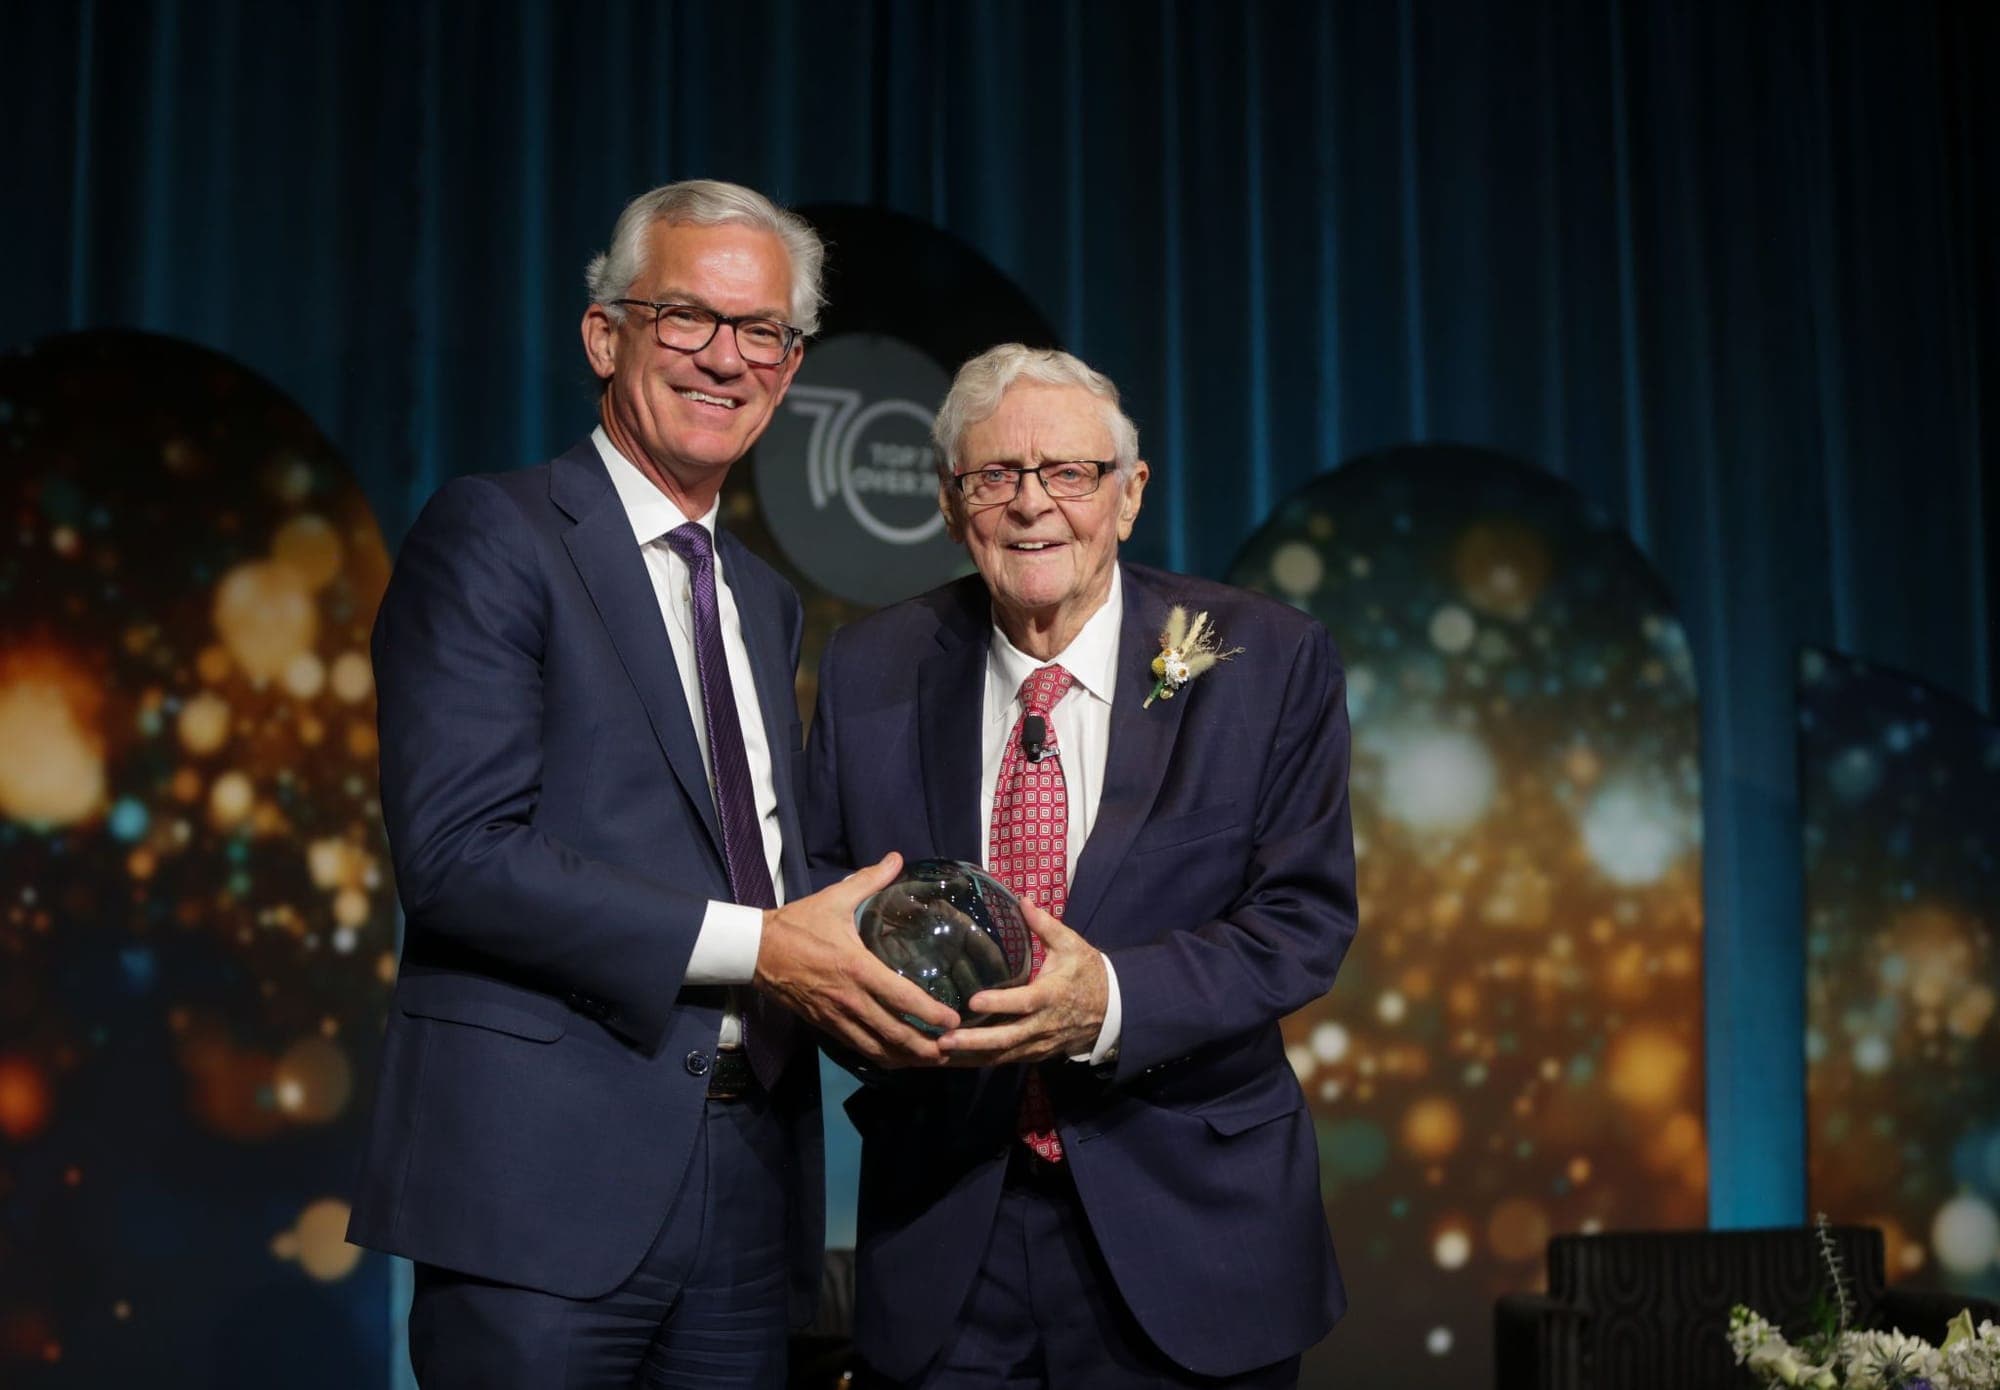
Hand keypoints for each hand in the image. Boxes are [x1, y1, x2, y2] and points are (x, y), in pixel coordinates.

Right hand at [754, 852, 958, 1066]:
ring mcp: (836, 1017)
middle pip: (894, 1035)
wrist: (755, 951)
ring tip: (933, 1061)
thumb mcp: (835, 899)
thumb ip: (870, 880)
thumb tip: (897, 858)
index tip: (954, 1021)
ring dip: (907, 1059)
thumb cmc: (798, 924)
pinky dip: (882, 1057)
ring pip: (877, 1049)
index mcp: (857, 968)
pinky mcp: (825, 1026)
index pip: (902, 998)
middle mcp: (850, 999)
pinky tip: (899, 1057)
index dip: (930, 1013)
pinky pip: (859, 1049)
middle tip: (954, 1051)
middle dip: (926, 1049)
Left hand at [935, 900, 1106, 1066]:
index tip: (973, 1002)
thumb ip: (1046, 925)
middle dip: (976, 1041)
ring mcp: (1040, 1043)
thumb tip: (1022, 900)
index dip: (1000, 1003)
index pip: (1024, 1002)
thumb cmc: (1087, 972)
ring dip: (972, 1057)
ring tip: (940, 1053)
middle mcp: (1044, 1024)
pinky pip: (1006, 1061)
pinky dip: (980, 1061)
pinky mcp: (1035, 1054)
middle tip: (944, 1040)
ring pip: (1004, 1055)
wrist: (1112, 1009)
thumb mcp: (1072, 945)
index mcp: (1052, 995)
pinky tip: (954, 1059)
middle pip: (1008, 1038)